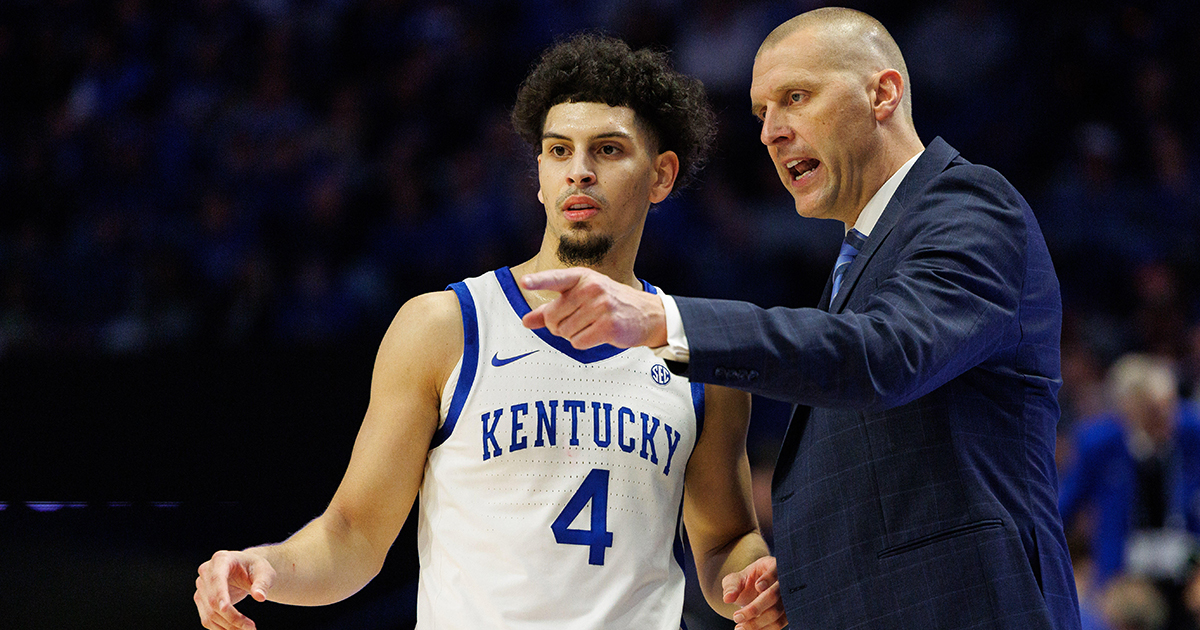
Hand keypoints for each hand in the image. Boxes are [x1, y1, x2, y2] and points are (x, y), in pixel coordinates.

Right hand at [195, 550, 275, 629]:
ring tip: (248, 629)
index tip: (226, 609)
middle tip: (251, 628)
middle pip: (213, 600)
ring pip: (210, 613)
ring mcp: (201, 587)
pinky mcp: (201, 600)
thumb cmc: (255, 568)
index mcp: (221, 559)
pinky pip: (208, 619)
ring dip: (228, 627)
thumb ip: (263, 583)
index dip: (220, 594)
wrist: (246, 571)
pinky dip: (222, 629)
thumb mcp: (265, 572)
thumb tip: (260, 597)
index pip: (217, 578)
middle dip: (232, 617)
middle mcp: (206, 572)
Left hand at [519, 267, 667, 349]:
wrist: (646, 313)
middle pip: (553, 317)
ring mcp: (601, 306)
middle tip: (576, 321)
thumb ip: (550, 309)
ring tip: (590, 325)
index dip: (539, 281)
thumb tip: (526, 320)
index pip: (555, 279)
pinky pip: (578, 342)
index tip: (525, 282)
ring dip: (572, 335)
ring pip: (565, 332)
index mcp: (581, 277)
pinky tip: (597, 333)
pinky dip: (583, 343)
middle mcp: (591, 288)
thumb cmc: (609, 303)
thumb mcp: (580, 298)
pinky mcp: (608, 325)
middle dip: (558, 325)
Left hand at [722, 556, 787, 629]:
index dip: (768, 578)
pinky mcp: (787, 614)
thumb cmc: (746, 581)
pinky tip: (747, 629)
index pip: (775, 571)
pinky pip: (778, 625)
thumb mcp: (735, 579)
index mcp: (772, 566)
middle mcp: (784, 583)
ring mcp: (788, 600)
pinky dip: (763, 629)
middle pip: (774, 595)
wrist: (753, 592)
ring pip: (777, 614)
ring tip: (739, 628)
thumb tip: (727, 598)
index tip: (758, 586)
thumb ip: (731, 586)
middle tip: (736, 617)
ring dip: (757, 623)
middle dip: (754, 608)